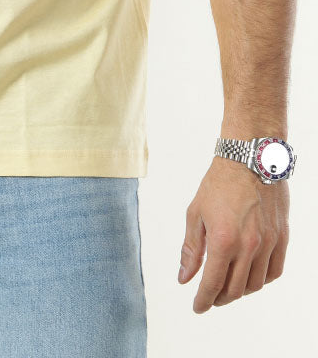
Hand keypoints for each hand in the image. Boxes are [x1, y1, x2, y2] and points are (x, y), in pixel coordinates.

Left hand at [178, 156, 289, 312]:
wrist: (249, 159)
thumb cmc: (219, 183)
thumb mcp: (195, 213)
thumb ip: (191, 249)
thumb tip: (184, 277)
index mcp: (223, 240)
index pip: (213, 284)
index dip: (203, 300)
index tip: (198, 307)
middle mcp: (248, 246)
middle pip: (235, 290)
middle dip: (220, 298)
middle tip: (210, 297)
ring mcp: (268, 243)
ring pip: (255, 284)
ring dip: (240, 291)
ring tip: (228, 286)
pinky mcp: (281, 237)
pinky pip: (274, 271)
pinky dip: (261, 280)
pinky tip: (250, 275)